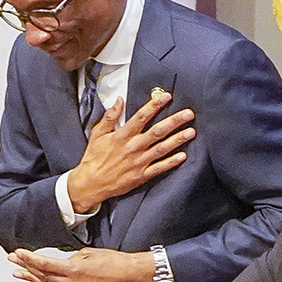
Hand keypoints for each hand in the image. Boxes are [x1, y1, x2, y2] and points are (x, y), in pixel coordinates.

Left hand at [8, 246, 153, 281]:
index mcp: (73, 270)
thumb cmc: (114, 262)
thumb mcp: (88, 252)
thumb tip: (61, 261)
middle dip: (26, 268)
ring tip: (20, 274)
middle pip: (42, 276)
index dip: (28, 259)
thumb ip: (70, 257)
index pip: (44, 264)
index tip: (18, 254)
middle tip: (13, 262)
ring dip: (33, 279)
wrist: (129, 276)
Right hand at [68, 88, 193, 211]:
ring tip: (191, 132)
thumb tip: (118, 101)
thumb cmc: (93, 159)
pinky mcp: (141, 176)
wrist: (90, 184)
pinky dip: (171, 162)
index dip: (155, 105)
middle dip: (174, 121)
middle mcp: (133, 147)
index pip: (142, 117)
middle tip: (188, 114)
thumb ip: (110, 116)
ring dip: (177, 140)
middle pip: (157, 131)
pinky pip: (159, 168)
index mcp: (122, 135)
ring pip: (162, 149)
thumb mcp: (98, 134)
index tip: (166, 97)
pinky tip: (182, 156)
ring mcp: (138, 162)